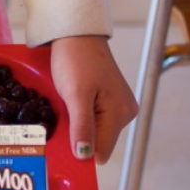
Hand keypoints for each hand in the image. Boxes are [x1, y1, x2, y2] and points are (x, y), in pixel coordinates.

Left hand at [50, 35, 136, 163]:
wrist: (76, 33)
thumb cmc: (75, 59)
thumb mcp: (75, 94)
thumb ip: (82, 127)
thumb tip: (85, 156)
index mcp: (120, 113)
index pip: (100, 151)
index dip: (80, 148)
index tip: (64, 137)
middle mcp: (125, 112)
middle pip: (98, 142)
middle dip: (79, 134)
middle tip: (65, 112)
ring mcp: (119, 105)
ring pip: (95, 130)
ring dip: (79, 123)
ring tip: (69, 102)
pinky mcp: (111, 99)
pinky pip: (95, 118)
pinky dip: (82, 114)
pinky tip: (74, 99)